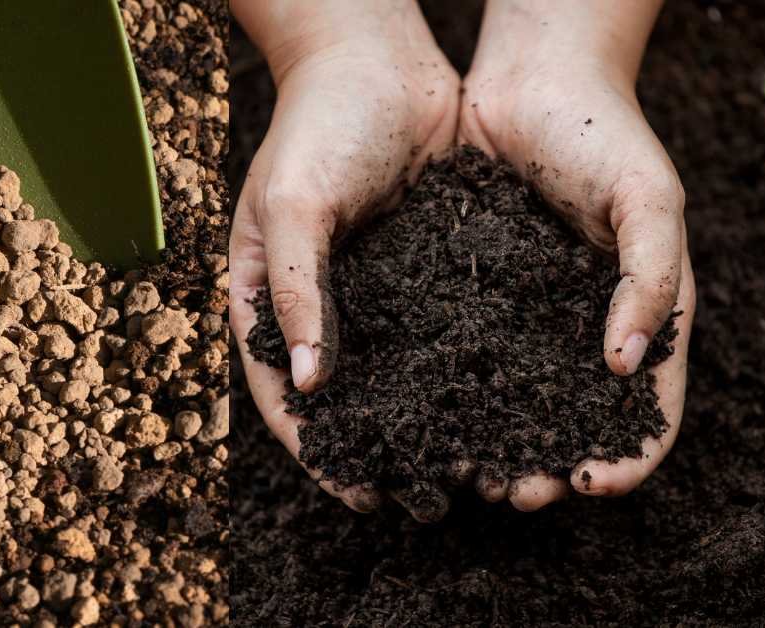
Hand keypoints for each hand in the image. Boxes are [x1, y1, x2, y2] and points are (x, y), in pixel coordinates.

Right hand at [230, 0, 460, 517]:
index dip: (316, 446)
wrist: (378, 58)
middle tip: (418, 497)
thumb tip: (310, 384)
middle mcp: (319, 302)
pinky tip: (497, 400)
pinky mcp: (423, 270)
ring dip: (424, 418)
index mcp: (267, 294)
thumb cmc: (317, 123)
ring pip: (394, 372)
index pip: (282, 390)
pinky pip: (438, 331)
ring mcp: (372, 289)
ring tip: (467, 465)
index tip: (356, 493)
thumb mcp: (294, 204)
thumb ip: (298, 290)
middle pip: (341, 394)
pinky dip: (460, 369)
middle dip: (375, 448)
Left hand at [458, 0, 695, 510]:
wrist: (529, 79)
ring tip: (465, 471)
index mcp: (640, 314)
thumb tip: (625, 368)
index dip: (627, 455)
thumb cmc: (603, 133)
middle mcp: (580, 326)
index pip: (647, 408)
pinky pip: (461, 354)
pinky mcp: (470, 294)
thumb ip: (650, 279)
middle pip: (571, 419)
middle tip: (515, 494)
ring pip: (511, 398)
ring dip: (494, 443)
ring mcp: (524, 315)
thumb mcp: (649, 200)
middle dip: (548, 465)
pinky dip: (449, 392)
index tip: (592, 484)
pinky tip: (424, 414)